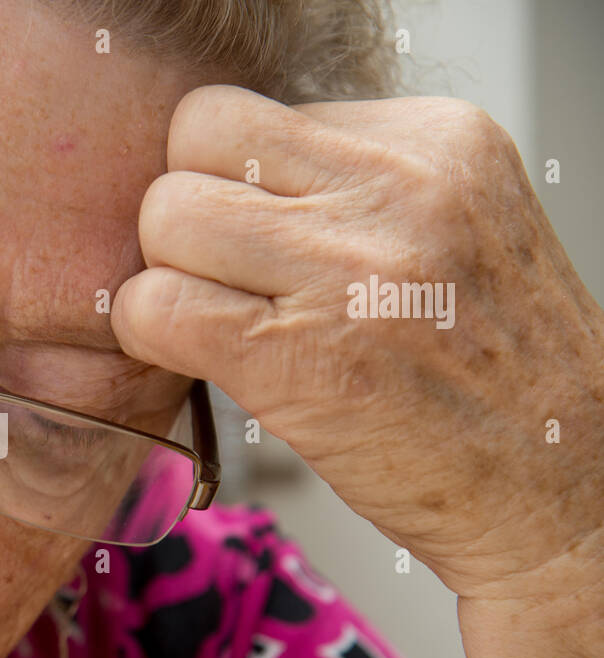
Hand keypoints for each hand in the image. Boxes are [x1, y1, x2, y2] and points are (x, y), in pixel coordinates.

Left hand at [112, 85, 603, 607]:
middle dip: (187, 213)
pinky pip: (157, 305)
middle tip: (219, 277)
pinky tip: (198, 360)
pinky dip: (150, 334)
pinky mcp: (300, 358)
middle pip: (199, 139)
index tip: (254, 241)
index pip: (251, 115)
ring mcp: (349, 271)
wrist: (559, 489)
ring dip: (167, 274)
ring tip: (217, 322)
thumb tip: (220, 176)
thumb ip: (347, 187)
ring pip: (166, 214)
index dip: (229, 181)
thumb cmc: (491, 372)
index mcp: (436, 142)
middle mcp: (397, 189)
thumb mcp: (450, 229)